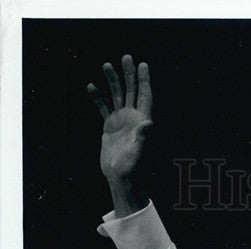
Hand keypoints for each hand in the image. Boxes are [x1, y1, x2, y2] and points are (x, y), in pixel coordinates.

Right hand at [87, 55, 152, 214]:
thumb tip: (149, 123)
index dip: (144, 80)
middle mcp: (133, 118)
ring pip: (117, 96)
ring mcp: (121, 121)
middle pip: (131, 91)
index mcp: (142, 122)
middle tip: (126, 57)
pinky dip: (98, 97)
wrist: (120, 178)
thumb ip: (144, 138)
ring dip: (112, 81)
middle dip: (129, 74)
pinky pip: (103, 107)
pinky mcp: (110, 126)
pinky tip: (91, 86)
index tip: (143, 64)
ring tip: (106, 65)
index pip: (145, 96)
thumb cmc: (132, 169)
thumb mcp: (139, 153)